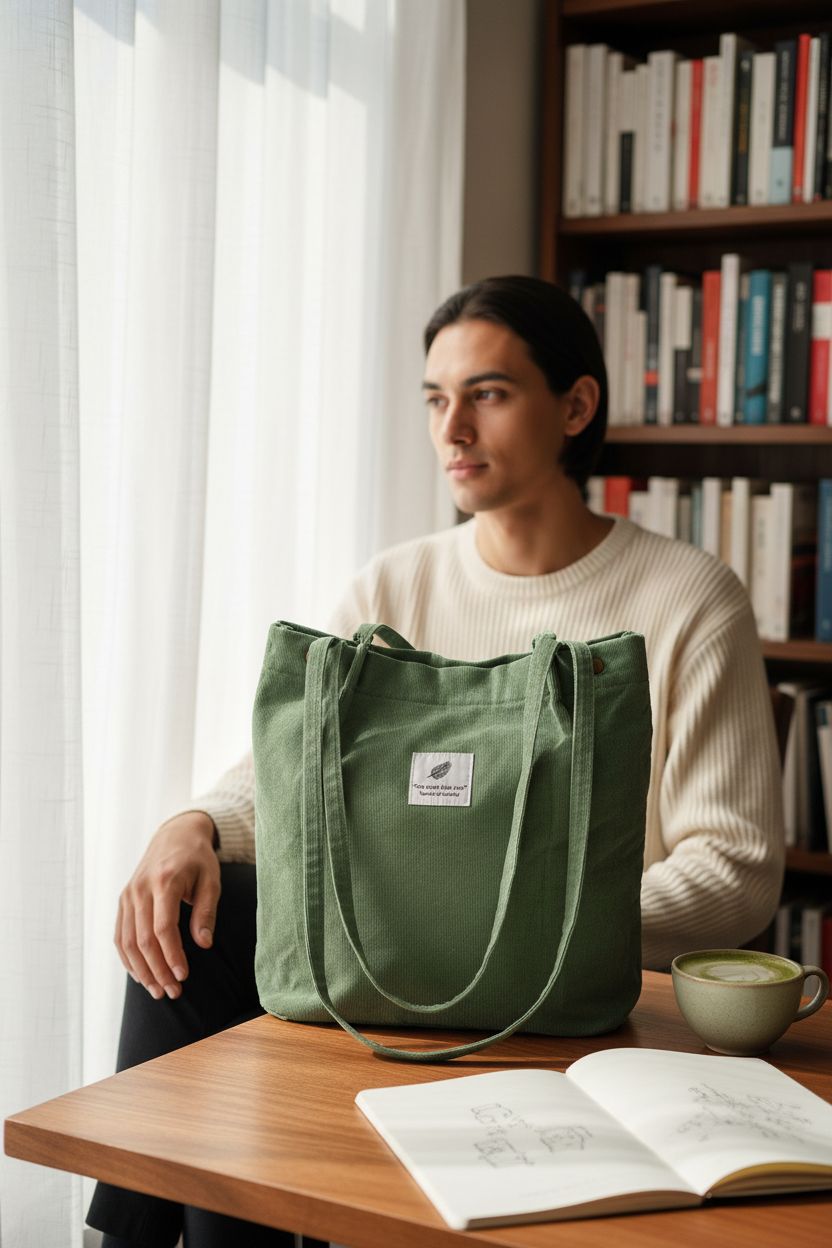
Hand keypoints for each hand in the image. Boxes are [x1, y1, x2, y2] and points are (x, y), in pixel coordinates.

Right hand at [115, 811, 219, 999]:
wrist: (175, 835)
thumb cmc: (198, 859)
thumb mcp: (211, 880)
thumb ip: (206, 912)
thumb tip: (204, 945)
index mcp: (164, 881)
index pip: (163, 927)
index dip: (172, 955)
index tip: (183, 976)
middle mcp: (140, 888)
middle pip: (142, 939)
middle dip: (157, 970)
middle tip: (173, 992)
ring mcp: (128, 894)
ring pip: (127, 941)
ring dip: (141, 970)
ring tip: (158, 991)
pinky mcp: (123, 900)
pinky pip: (119, 935)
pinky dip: (128, 959)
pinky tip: (142, 976)